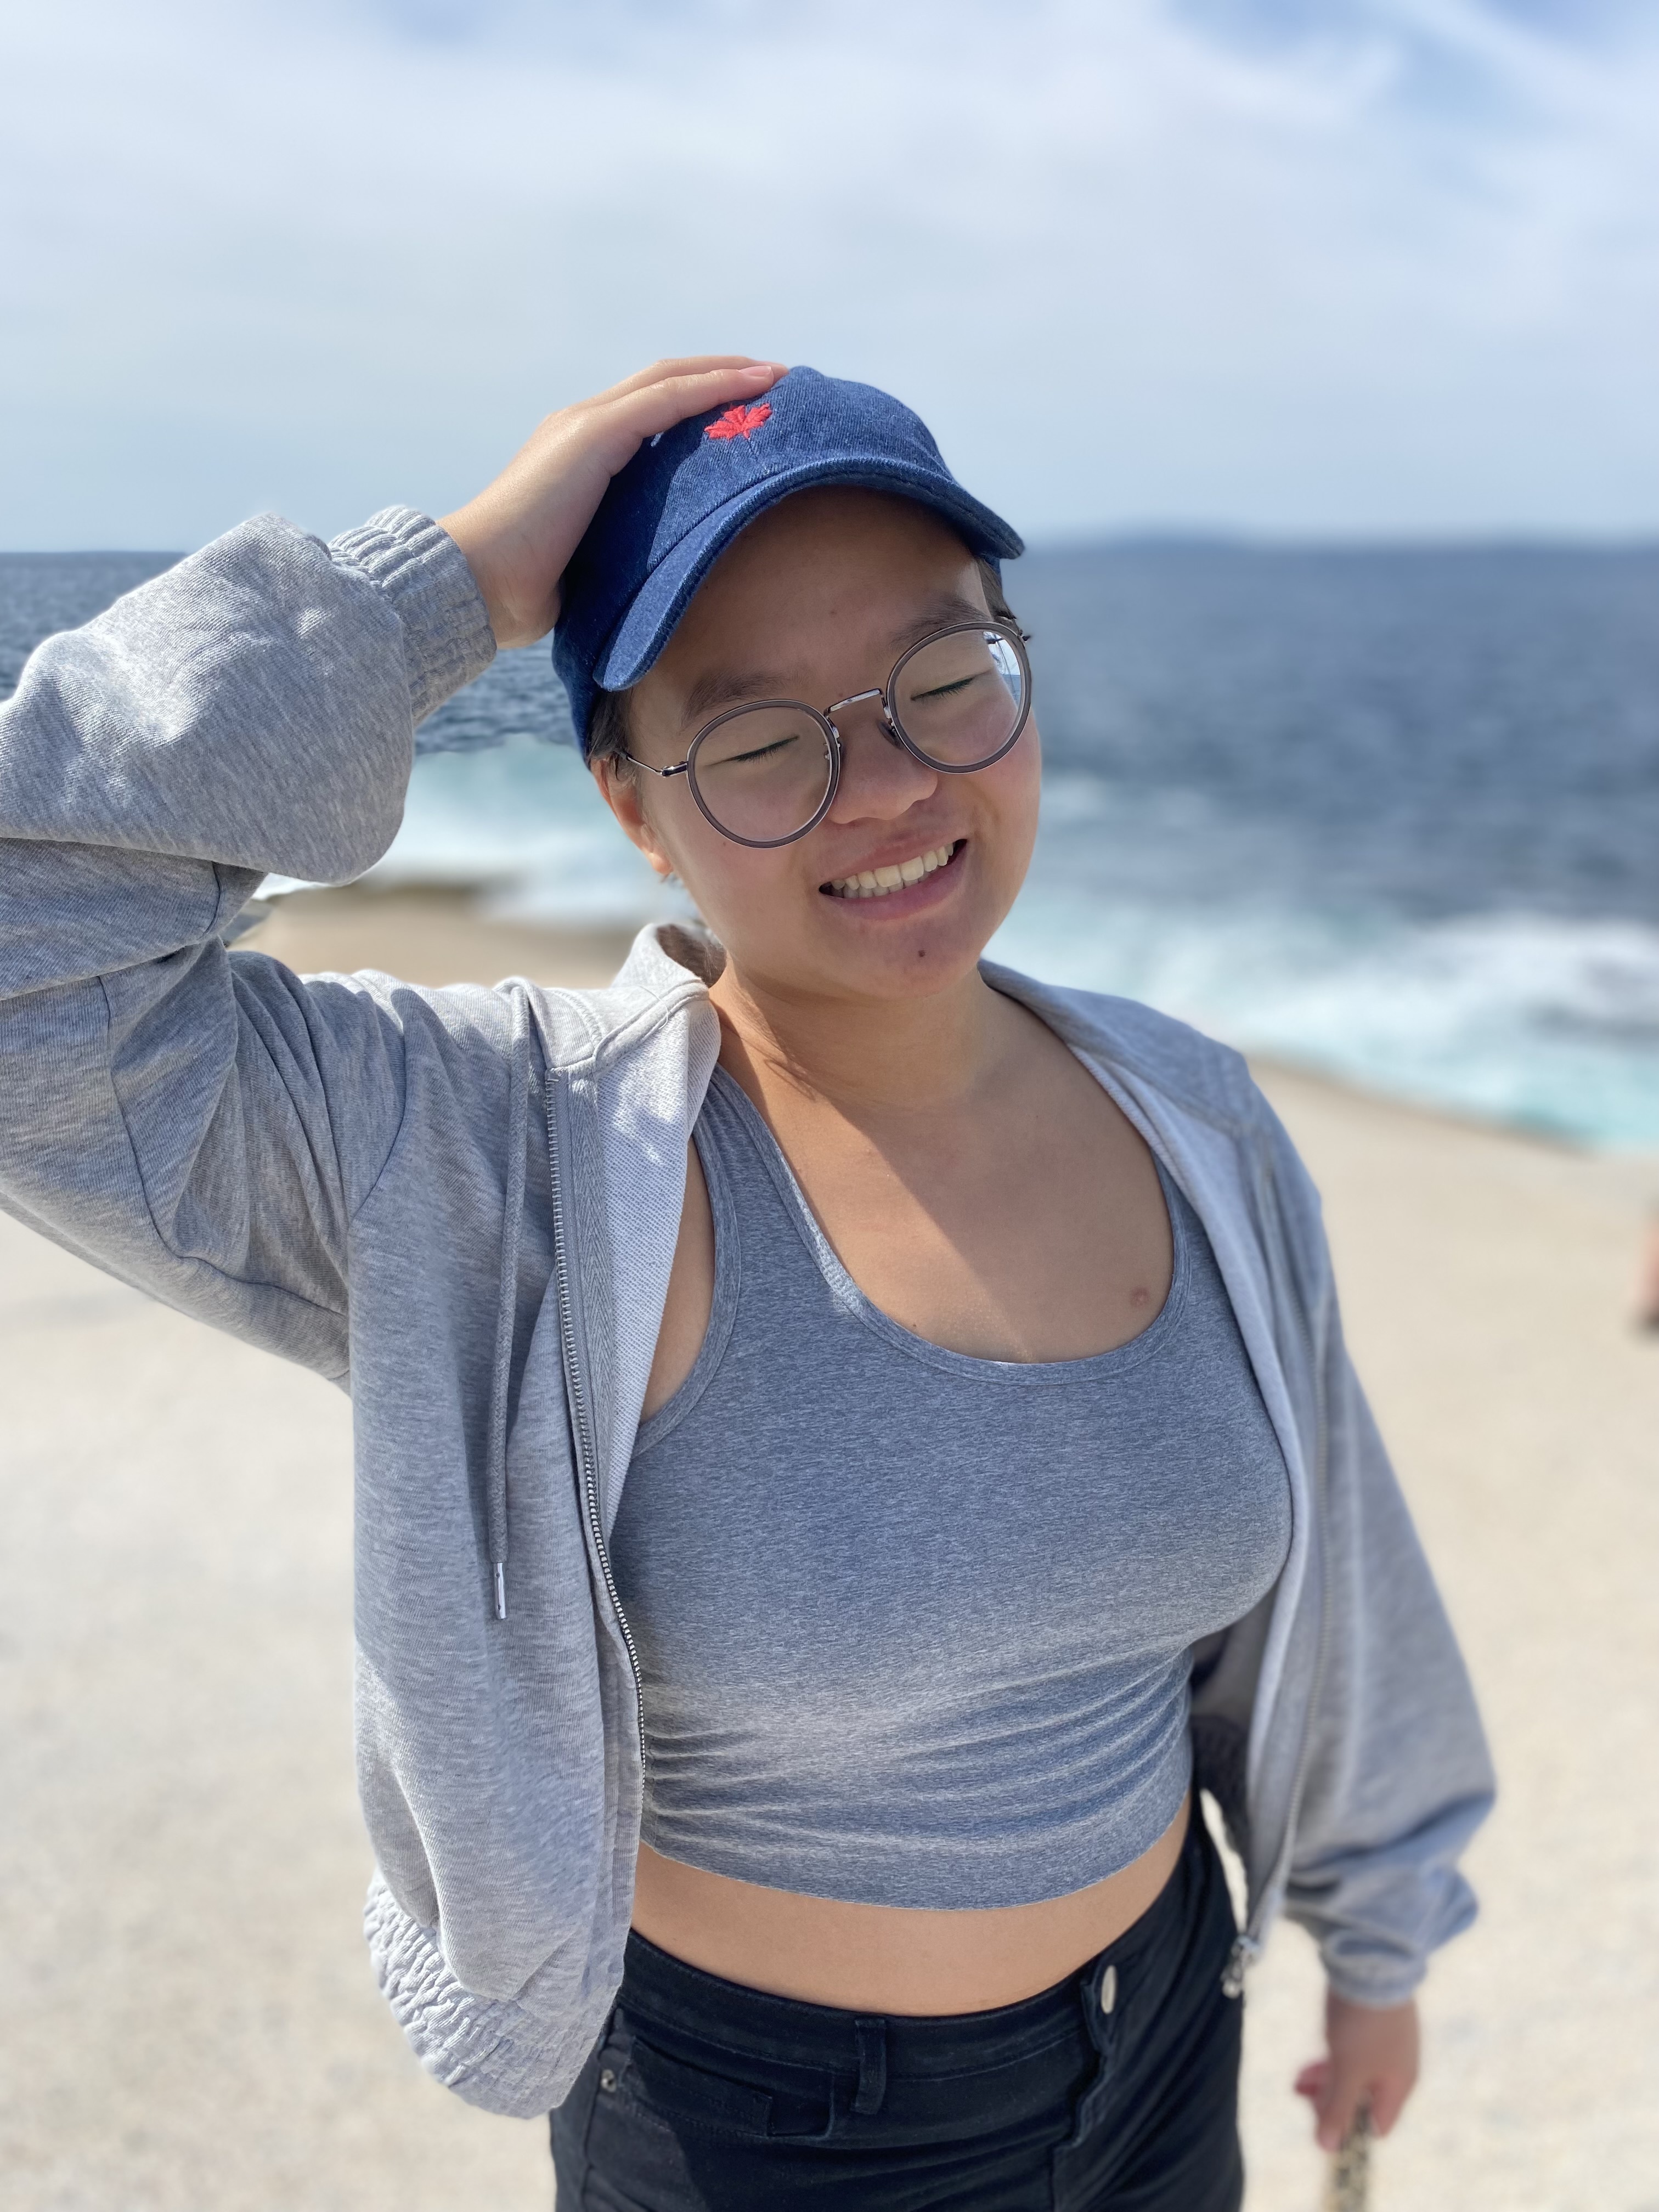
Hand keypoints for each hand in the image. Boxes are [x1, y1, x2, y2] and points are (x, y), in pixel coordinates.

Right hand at [439, 356, 786, 648]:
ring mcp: (585, 426)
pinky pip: (669, 399)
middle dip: (720, 377)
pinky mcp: (594, 435)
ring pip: (671, 380)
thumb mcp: (590, 564)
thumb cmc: (522, 593)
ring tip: (779, 379)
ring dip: (728, 373)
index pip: (647, 412)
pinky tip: (758, 385)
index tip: (746, 414)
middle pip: (664, 383)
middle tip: (775, 383)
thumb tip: (653, 585)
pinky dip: (716, 387)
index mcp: (577, 454)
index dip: (697, 403)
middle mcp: (580, 427)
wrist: (478, 585)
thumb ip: (619, 552)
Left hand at [1294, 1989, 1418, 2151]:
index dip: (1349, 2131)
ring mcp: (1385, 2042)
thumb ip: (1337, 2108)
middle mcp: (1396, 2067)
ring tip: (1297, 2080)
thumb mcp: (1347, 2070)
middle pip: (1362, 2097)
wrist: (1370, 1960)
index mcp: (1399, 2085)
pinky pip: (1352, 2050)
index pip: (1377, 2125)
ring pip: (1354, 2072)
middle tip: (1299, 2092)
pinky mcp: (1372, 2021)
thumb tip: (1327, 2149)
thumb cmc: (1364, 2023)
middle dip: (1330, 2100)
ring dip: (1326, 2079)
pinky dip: (1332, 2059)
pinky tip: (1314, 2059)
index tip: (1320, 2127)